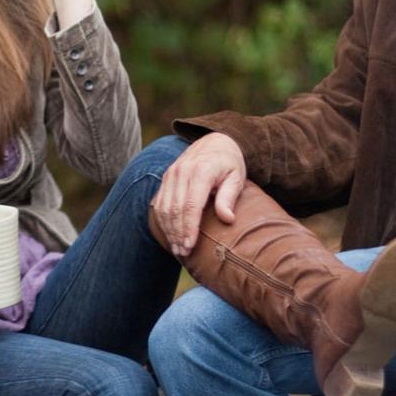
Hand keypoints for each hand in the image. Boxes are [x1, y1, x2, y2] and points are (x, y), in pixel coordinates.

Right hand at [151, 133, 247, 256]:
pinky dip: (163, 221)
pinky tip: (170, 235)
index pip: (190, 205)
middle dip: (178, 233)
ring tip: (177, 248)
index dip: (189, 228)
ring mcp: (171, 174)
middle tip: (184, 253)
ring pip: (164, 207)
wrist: (214, 142)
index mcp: (201, 171)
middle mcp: (182, 172)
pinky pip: (159, 203)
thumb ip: (229, 197)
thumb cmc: (229, 164)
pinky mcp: (166, 178)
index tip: (191, 246)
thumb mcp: (237, 177)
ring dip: (169, 230)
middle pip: (175, 209)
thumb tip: (227, 219)